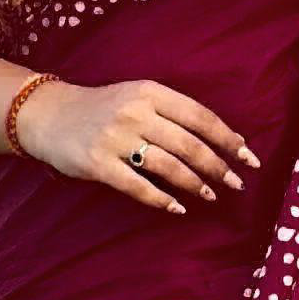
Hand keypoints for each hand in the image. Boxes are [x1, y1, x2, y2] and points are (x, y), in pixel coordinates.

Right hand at [14, 76, 258, 211]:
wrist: (50, 115)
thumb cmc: (103, 108)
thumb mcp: (137, 96)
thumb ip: (172, 112)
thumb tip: (221, 139)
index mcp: (150, 92)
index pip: (200, 116)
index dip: (227, 138)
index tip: (248, 156)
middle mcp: (135, 112)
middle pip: (189, 144)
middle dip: (218, 166)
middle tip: (236, 183)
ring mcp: (115, 138)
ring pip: (168, 166)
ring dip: (195, 184)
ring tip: (211, 195)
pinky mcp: (98, 164)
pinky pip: (138, 186)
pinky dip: (162, 199)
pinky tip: (178, 207)